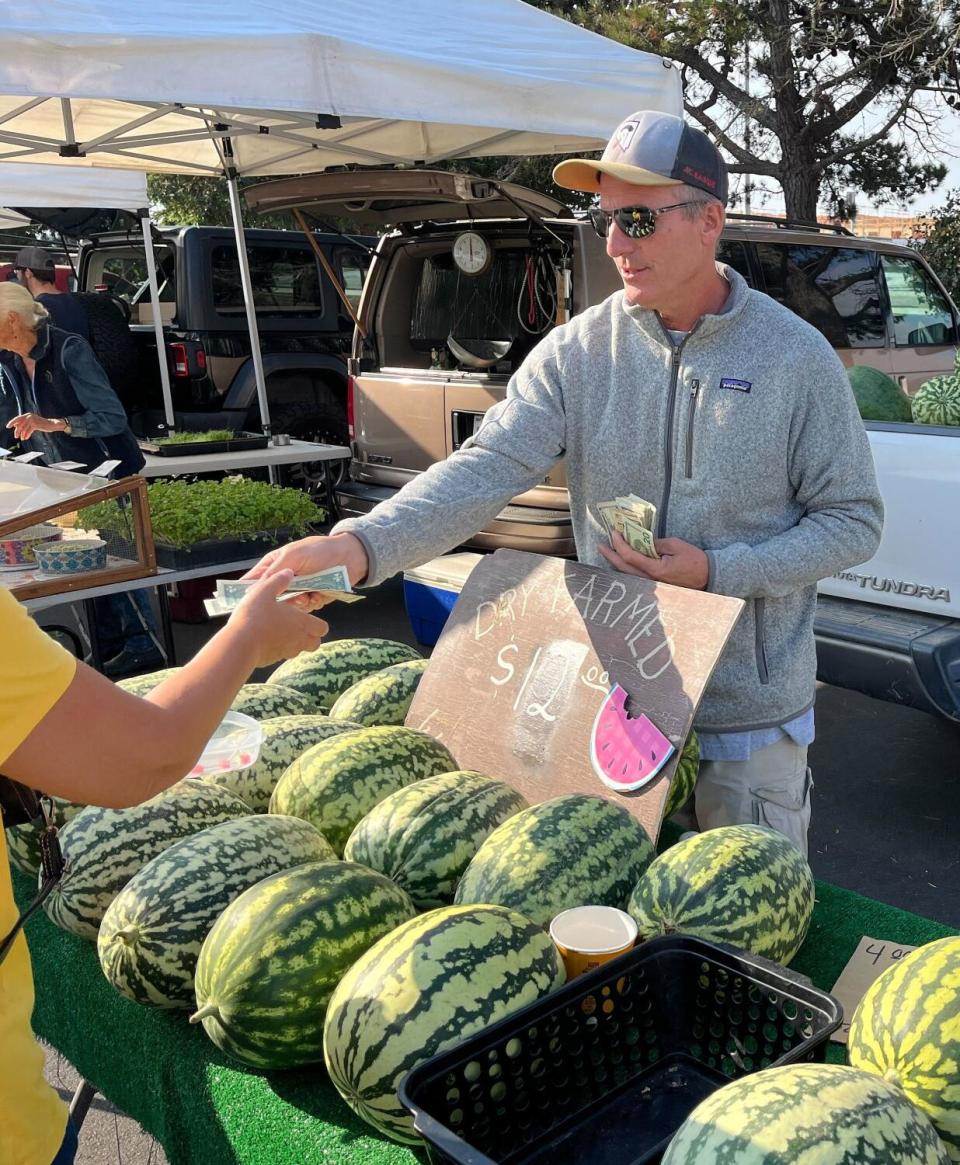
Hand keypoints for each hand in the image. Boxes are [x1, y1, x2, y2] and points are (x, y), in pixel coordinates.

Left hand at [6, 413, 64, 439]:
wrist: (51, 424)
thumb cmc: (41, 424)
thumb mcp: (31, 422)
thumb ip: (24, 423)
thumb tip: (15, 427)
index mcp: (27, 414)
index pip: (17, 418)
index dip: (12, 422)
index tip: (8, 426)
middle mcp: (29, 416)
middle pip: (19, 424)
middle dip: (17, 431)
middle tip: (16, 436)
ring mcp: (32, 420)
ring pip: (23, 428)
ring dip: (22, 435)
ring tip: (22, 438)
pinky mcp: (35, 424)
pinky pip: (28, 431)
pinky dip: (27, 435)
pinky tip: (26, 438)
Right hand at [226, 570, 328, 668]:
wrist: (239, 644)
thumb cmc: (256, 615)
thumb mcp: (265, 590)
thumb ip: (278, 580)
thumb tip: (288, 573)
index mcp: (302, 623)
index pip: (322, 628)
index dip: (317, 623)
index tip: (307, 616)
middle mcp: (299, 640)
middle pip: (314, 643)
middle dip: (309, 635)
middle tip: (295, 624)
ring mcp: (286, 652)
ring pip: (298, 649)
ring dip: (293, 641)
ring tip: (278, 629)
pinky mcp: (273, 660)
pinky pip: (281, 654)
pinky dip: (278, 647)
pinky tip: (265, 638)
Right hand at [243, 531, 368, 610]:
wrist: (350, 556)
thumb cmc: (319, 550)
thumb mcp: (293, 556)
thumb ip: (274, 571)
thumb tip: (253, 587)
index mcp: (276, 565)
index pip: (255, 580)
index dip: (249, 591)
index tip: (245, 602)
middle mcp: (285, 580)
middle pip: (272, 597)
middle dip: (279, 600)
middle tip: (287, 599)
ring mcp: (299, 590)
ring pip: (289, 606)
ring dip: (298, 603)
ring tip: (307, 595)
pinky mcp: (312, 598)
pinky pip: (306, 608)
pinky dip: (311, 603)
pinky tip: (317, 595)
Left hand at [598, 531, 708, 589]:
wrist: (708, 576)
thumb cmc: (694, 560)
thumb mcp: (675, 545)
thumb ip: (655, 544)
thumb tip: (641, 542)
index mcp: (656, 569)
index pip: (630, 556)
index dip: (619, 544)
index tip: (614, 533)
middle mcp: (650, 580)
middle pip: (623, 568)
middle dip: (610, 555)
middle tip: (600, 545)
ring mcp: (652, 584)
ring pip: (627, 574)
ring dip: (616, 562)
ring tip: (608, 551)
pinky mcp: (655, 585)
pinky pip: (636, 576)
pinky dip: (626, 568)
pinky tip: (621, 560)